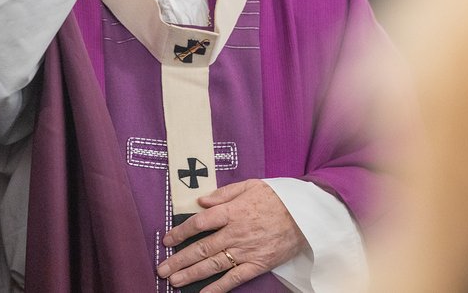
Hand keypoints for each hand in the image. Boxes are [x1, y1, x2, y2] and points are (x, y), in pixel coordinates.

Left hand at [156, 179, 306, 292]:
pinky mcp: (257, 265)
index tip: (167, 240)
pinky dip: (218, 288)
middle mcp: (235, 233)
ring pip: (213, 264)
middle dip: (179, 259)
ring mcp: (246, 251)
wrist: (306, 215)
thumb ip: (223, 194)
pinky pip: (234, 278)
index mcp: (231, 211)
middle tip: (161, 268)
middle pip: (201, 248)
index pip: (199, 223)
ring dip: (191, 274)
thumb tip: (200, 201)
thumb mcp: (249, 185)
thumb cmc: (277, 197)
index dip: (180, 232)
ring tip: (174, 281)